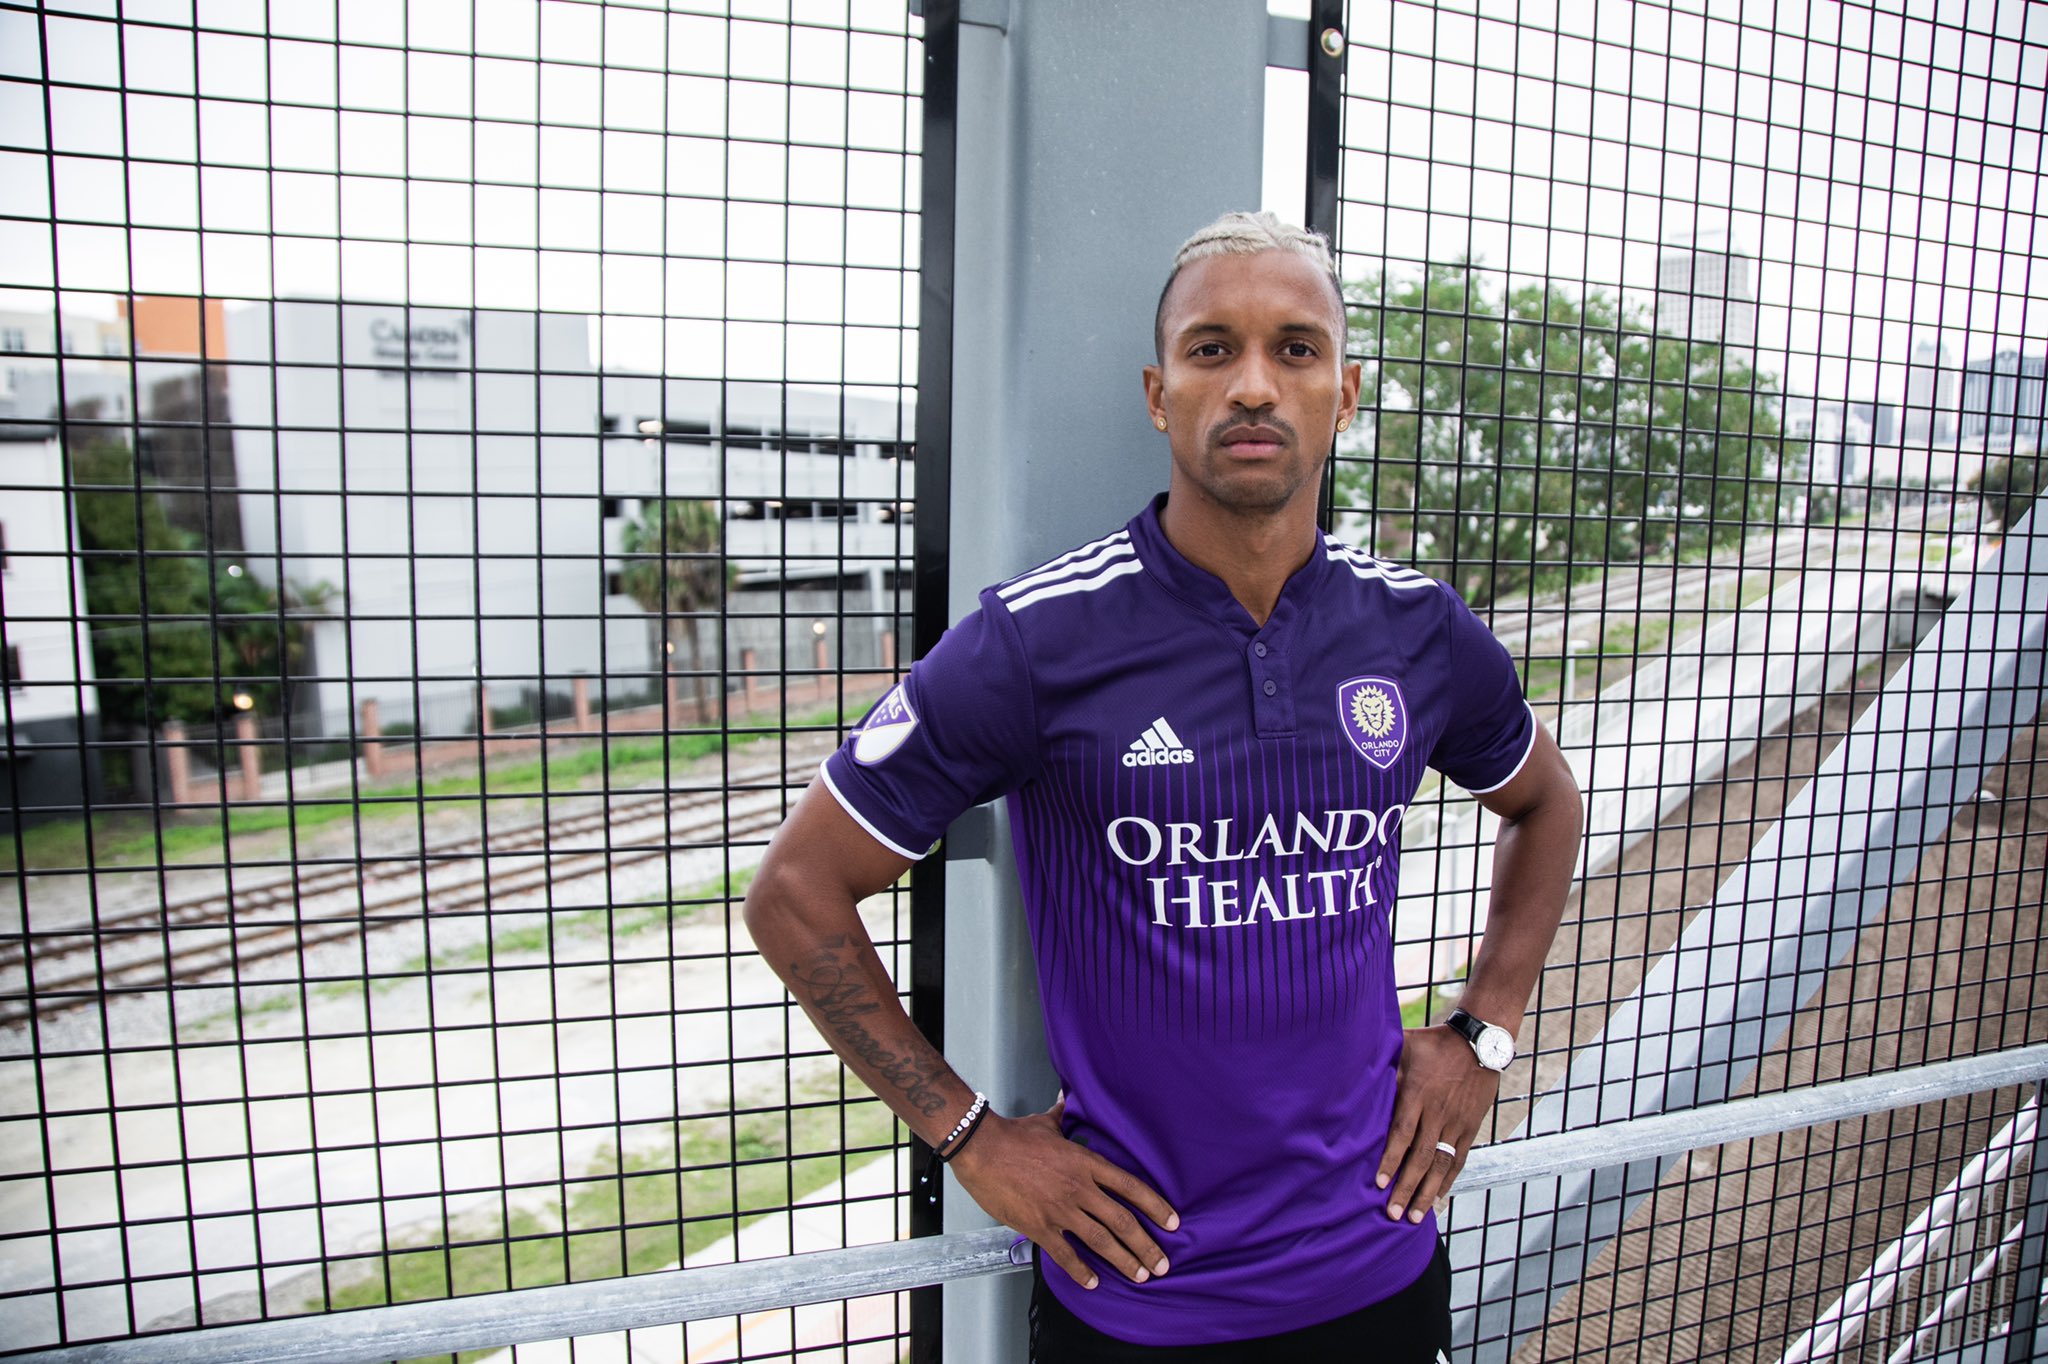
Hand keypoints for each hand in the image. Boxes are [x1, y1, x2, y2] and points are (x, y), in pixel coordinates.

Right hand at [949, 1095, 1178, 1290]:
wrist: (981, 1149)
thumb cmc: (1012, 1135)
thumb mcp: (1046, 1122)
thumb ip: (1063, 1114)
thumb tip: (1067, 1097)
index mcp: (1085, 1163)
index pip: (1131, 1187)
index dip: (1155, 1206)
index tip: (1172, 1222)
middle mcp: (1079, 1189)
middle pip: (1123, 1221)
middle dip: (1147, 1245)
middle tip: (1163, 1263)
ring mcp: (1060, 1210)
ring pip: (1101, 1241)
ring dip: (1124, 1261)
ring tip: (1140, 1276)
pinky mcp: (1039, 1227)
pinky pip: (1066, 1255)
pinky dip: (1082, 1272)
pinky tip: (1093, 1282)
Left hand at [1376, 1024, 1501, 1221]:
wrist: (1479, 1042)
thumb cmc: (1434, 1043)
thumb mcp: (1405, 1047)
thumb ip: (1384, 1066)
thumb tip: (1354, 1074)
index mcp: (1418, 1094)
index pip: (1402, 1133)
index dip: (1391, 1160)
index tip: (1379, 1183)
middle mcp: (1438, 1113)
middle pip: (1421, 1157)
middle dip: (1407, 1187)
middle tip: (1393, 1213)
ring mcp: (1457, 1122)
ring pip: (1441, 1164)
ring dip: (1427, 1193)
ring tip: (1415, 1217)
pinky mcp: (1471, 1127)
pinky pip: (1459, 1159)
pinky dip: (1449, 1180)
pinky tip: (1437, 1198)